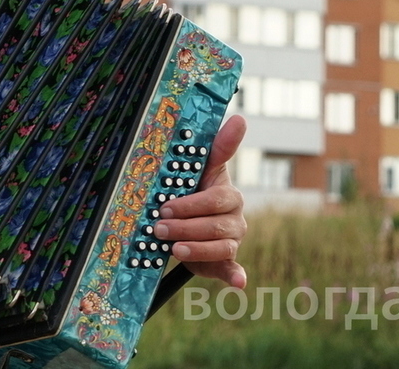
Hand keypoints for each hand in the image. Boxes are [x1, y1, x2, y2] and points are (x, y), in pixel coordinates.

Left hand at [154, 115, 247, 287]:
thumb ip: (219, 145)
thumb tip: (240, 118)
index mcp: (229, 195)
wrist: (192, 215)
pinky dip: (235, 276)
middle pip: (214, 225)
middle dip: (184, 226)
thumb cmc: (194, 187)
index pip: (215, 199)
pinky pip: (233, 269)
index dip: (191, 204)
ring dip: (195, 248)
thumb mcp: (201, 166)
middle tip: (158, 225)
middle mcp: (235, 219)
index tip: (167, 207)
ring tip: (172, 247)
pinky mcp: (226, 262)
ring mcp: (232, 241)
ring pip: (219, 247)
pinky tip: (236, 281)